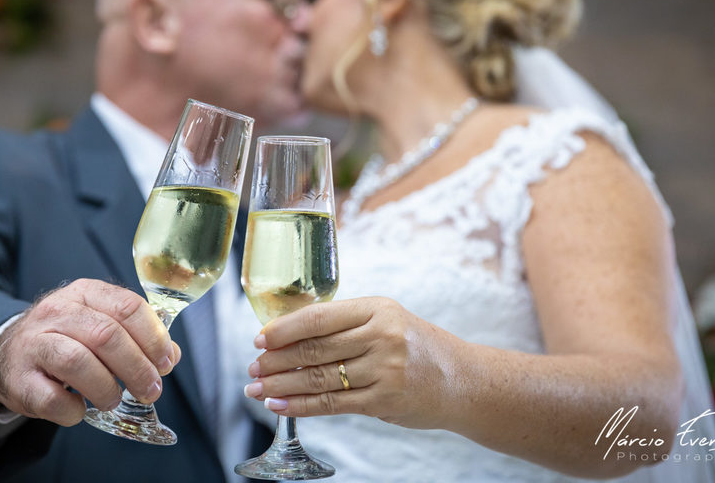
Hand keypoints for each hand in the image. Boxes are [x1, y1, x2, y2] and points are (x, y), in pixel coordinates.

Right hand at [0, 279, 179, 425]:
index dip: (153, 337)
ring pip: (77, 362)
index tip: (165, 362)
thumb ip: (138, 335)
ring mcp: (33, 344)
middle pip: (106, 335)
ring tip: (114, 400)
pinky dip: (73, 410)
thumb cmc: (66, 340)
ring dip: (106, 388)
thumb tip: (171, 355)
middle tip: (151, 389)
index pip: (127, 306)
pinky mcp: (18, 379)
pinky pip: (51, 398)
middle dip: (137, 367)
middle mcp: (56, 312)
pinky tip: (80, 409)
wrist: (6, 356)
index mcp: (85, 293)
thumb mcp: (101, 325)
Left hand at [245, 297, 458, 428]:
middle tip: (252, 366)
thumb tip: (287, 333)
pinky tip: (280, 406)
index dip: (284, 329)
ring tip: (257, 389)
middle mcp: (381, 336)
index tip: (259, 339)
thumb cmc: (415, 346)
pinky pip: (333, 404)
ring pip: (319, 378)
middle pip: (315, 349)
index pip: (319, 317)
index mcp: (377, 309)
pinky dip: (302, 406)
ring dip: (282, 386)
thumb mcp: (386, 320)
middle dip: (276, 360)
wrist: (461, 379)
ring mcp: (385, 369)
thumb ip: (345, 324)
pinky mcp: (385, 400)